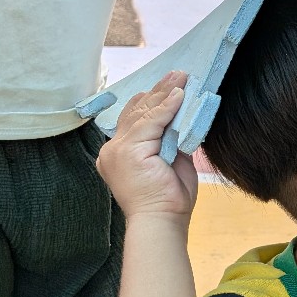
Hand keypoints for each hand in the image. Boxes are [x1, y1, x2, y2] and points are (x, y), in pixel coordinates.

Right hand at [96, 72, 198, 220]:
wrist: (162, 222)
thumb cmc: (169, 200)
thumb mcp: (171, 161)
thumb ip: (170, 139)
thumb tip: (183, 116)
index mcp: (119, 154)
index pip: (135, 118)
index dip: (154, 101)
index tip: (173, 85)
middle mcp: (113, 149)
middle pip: (137, 111)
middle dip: (160, 91)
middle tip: (179, 74)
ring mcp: (117, 149)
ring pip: (143, 113)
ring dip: (165, 94)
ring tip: (183, 78)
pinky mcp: (128, 150)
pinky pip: (150, 121)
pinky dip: (166, 107)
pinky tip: (180, 95)